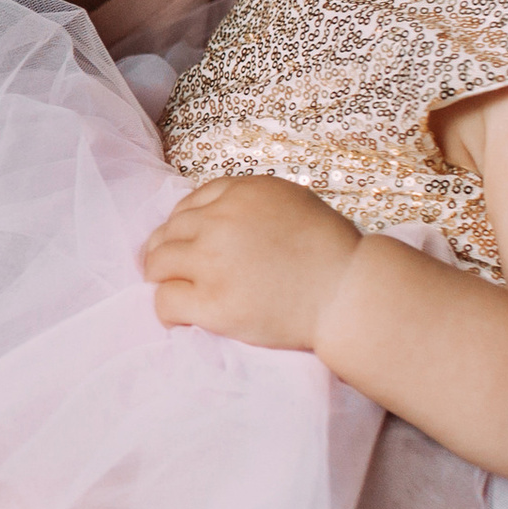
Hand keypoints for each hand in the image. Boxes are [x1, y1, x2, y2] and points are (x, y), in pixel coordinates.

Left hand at [142, 174, 359, 350]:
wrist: (350, 293)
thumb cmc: (331, 252)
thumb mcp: (292, 203)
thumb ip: (249, 203)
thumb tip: (212, 215)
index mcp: (242, 192)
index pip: (189, 204)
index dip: (184, 228)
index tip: (189, 245)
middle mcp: (221, 221)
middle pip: (168, 232)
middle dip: (169, 252)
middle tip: (175, 272)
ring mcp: (214, 262)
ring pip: (157, 264)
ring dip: (163, 278)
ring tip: (177, 291)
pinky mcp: (214, 303)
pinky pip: (165, 301)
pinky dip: (167, 310)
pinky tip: (181, 316)